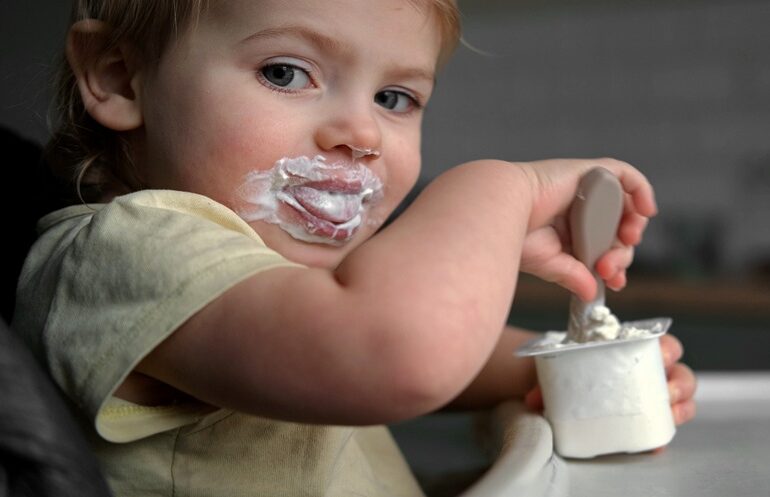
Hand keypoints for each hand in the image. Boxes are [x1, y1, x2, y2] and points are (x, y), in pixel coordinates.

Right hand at [516, 158, 656, 300]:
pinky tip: (647, 211)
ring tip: (627, 241)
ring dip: (632, 227)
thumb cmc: (514, 234)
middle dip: (619, 253)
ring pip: (624, 206)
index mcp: (566, 229)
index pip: (601, 246)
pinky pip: (624, 175)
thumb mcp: (550, 262)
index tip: (613, 281)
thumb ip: (573, 274)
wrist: (503, 211)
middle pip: (615, 230)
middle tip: (609, 269)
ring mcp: (584, 189)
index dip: (613, 264)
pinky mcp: (588, 173)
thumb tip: (591, 294)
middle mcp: (577, 208)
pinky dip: (642, 190)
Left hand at [523, 333, 697, 426]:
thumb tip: (535, 399)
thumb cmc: (570, 372)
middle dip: (680, 382)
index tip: (660, 354)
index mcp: (634, 351)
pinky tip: (654, 445)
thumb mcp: (560, 370)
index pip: (662, 344)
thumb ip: (548, 381)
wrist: (562, 391)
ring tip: (669, 413)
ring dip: (680, 408)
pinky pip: (662, 429)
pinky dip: (660, 437)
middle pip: (680, 374)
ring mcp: (651, 399)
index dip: (667, 349)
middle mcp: (649, 374)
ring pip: (681, 401)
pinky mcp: (646, 422)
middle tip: (666, 390)